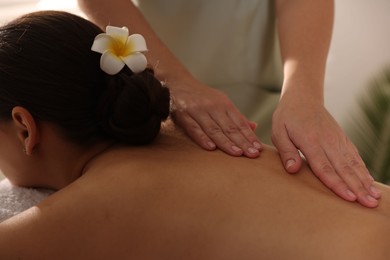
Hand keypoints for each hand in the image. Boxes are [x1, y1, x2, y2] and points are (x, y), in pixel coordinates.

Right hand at [170, 80, 261, 157]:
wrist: (177, 83)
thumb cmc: (202, 97)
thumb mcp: (221, 102)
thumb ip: (236, 116)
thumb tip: (254, 127)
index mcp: (224, 104)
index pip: (240, 123)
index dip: (249, 136)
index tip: (258, 148)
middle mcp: (213, 107)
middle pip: (229, 127)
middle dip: (242, 142)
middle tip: (253, 154)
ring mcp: (198, 111)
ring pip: (214, 129)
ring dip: (226, 142)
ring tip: (237, 153)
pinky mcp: (184, 115)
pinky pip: (194, 128)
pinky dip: (202, 138)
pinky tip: (211, 148)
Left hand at [271, 91, 380, 207]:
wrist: (303, 97)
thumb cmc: (288, 116)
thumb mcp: (279, 132)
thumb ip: (286, 151)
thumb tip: (293, 170)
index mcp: (311, 141)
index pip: (325, 167)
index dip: (337, 184)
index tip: (349, 198)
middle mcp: (328, 141)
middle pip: (344, 169)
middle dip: (357, 188)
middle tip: (369, 205)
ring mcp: (337, 139)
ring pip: (353, 163)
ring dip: (364, 181)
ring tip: (374, 197)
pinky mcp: (342, 138)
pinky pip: (355, 156)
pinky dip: (363, 169)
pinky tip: (370, 181)